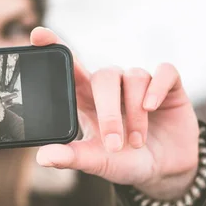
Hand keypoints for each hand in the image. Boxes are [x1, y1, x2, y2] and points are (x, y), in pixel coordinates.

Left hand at [31, 27, 198, 200]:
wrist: (163, 171)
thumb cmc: (123, 161)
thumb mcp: (96, 162)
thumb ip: (72, 157)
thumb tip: (42, 157)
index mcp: (86, 98)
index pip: (69, 67)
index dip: (56, 46)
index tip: (38, 34)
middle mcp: (111, 85)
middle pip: (104, 76)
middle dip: (109, 112)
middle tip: (113, 144)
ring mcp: (138, 83)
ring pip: (134, 77)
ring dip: (135, 114)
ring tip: (136, 142)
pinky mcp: (168, 85)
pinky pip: (164, 72)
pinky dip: (158, 88)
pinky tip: (152, 107)